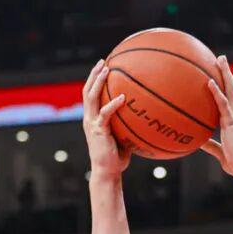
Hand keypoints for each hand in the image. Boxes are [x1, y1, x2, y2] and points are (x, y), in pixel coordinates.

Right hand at [82, 59, 129, 176]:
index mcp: (93, 118)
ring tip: (106, 69)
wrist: (107, 171)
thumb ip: (128, 125)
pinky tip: (123, 97)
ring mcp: (91, 123)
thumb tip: (145, 117)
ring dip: (98, 82)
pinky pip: (105, 114)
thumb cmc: (117, 158)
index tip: (103, 67)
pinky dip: (113, 104)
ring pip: (91, 97)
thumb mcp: (124, 138)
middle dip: (94, 75)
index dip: (95, 81)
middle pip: (87, 90)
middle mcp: (89, 118)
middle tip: (103, 61)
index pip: (91, 95)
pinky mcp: (98, 130)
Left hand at [202, 55, 232, 177]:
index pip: (231, 98)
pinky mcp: (232, 122)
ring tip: (220, 60)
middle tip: (221, 58)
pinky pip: (223, 104)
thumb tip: (198, 142)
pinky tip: (209, 81)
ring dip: (225, 74)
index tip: (221, 73)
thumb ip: (210, 145)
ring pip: (231, 90)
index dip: (226, 84)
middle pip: (232, 88)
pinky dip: (216, 92)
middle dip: (227, 72)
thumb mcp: (220, 152)